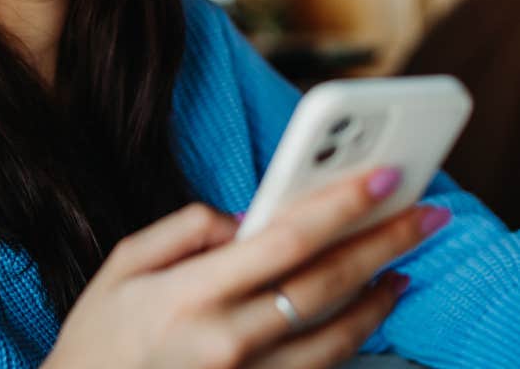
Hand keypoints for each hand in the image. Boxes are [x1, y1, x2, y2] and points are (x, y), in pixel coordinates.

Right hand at [42, 168, 448, 368]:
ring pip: (335, 336)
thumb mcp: (123, 262)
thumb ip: (184, 228)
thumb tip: (243, 218)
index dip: (338, 206)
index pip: (284, 240)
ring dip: (379, 296)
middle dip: (381, 243)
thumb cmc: (99, 335)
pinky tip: (368, 313)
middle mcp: (228, 343)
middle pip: (324, 285)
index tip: (379, 179)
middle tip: (423, 215)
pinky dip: (354, 339)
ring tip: (402, 263)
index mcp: (191, 294)